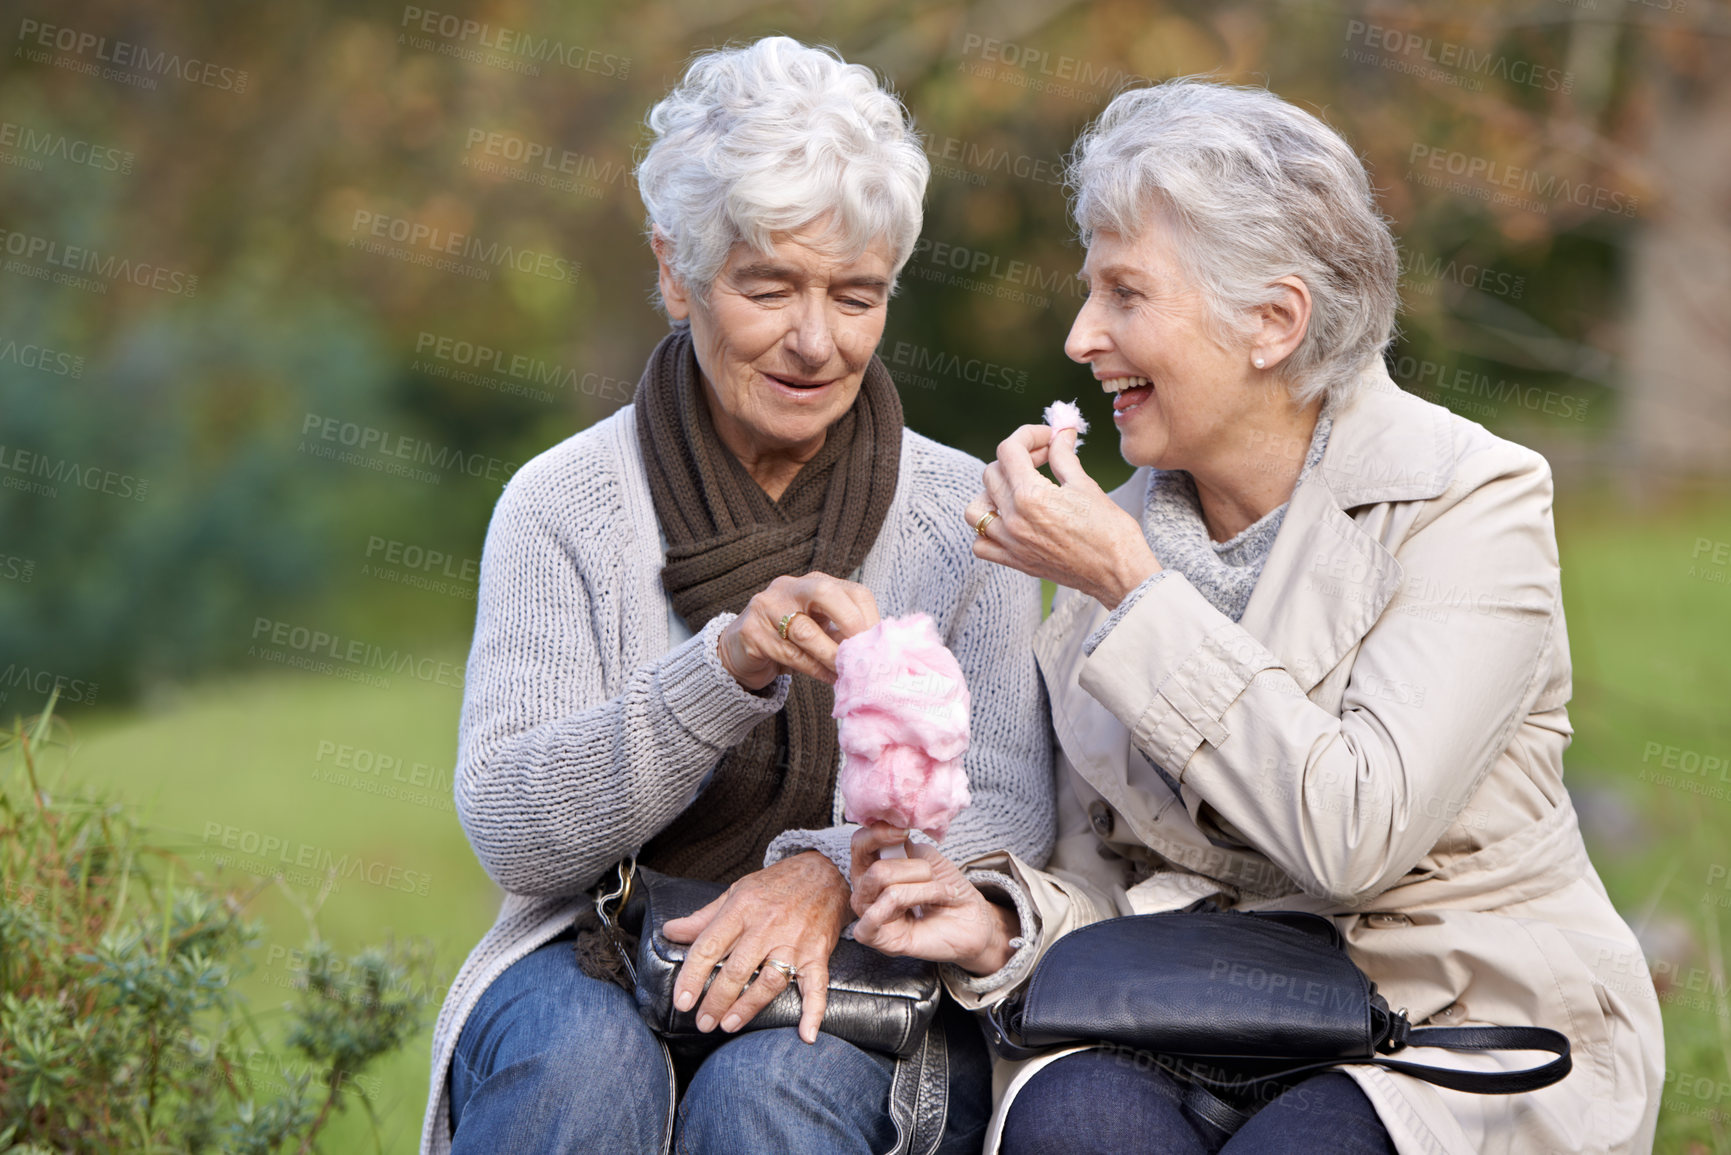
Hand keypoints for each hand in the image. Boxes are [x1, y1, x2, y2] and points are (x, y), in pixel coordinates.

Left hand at [661, 851, 849, 1043]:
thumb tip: (670, 931)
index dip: (692, 976)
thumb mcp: (736, 892)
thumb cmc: (777, 884)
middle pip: (737, 970)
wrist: (825, 872)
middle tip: (703, 1021)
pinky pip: (817, 986)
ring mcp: (795, 942)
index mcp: (742, 909)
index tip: (682, 1000)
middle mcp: (768, 926)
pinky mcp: (818, 954)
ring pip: (769, 981)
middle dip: (716, 1000)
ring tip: (729, 1023)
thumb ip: (703, 917)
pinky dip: (814, 1012)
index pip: (710, 946)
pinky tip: (806, 1034)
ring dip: (748, 1007)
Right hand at [717, 572, 880, 691]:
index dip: (869, 616)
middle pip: (824, 592)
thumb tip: (875, 651)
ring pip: (805, 630)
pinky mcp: (752, 633)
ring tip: (846, 673)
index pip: (851, 590)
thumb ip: (842, 635)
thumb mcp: (819, 630)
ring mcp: (766, 607)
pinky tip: (826, 677)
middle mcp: (788, 588)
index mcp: (813, 583)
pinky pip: (788, 653)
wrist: (740, 653)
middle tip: (864, 651)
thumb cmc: (788, 641)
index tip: (879, 643)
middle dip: (849, 621)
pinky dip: (813, 668)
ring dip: (830, 655)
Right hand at [849, 823, 1019, 975]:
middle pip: (876, 868)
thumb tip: (889, 829)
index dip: (878, 834)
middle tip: (934, 876)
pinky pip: (874, 916)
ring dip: (923, 887)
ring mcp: (870, 915)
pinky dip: (911, 902)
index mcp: (873, 868)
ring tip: (941, 893)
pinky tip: (927, 909)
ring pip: (885, 887)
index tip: (905, 832)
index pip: (859, 844)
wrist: (972, 921)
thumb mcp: (928, 858)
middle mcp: (866, 891)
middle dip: (915, 868)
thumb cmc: (948, 889)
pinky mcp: (877, 938)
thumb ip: (903, 845)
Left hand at [964, 424, 1159, 609]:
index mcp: (1031, 496)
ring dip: (992, 492)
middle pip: (992, 473)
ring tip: (1017, 489)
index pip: (1009, 450)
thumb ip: (1064, 456)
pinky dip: (987, 531)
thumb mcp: (1085, 484)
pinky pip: (981, 544)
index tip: (1047, 438)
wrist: (1119, 573)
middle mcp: (1014, 519)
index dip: (1028, 435)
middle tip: (1043, 458)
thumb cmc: (1110, 530)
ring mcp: (1011, 543)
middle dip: (1016, 458)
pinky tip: (1010, 521)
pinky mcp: (1015, 562)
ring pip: (976, 509)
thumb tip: (1060, 433)